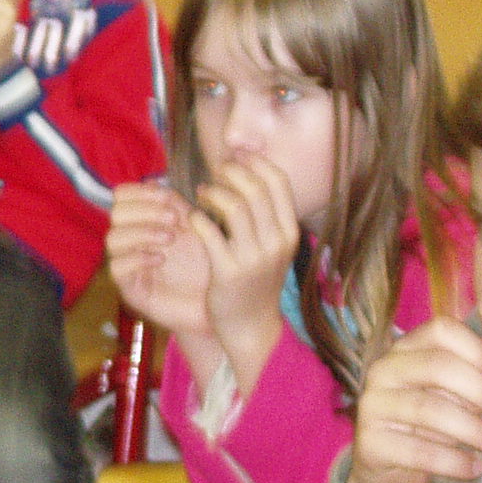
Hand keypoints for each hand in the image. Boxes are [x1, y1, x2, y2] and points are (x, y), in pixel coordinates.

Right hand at [107, 180, 215, 339]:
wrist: (217, 302)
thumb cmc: (208, 264)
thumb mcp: (197, 229)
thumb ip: (176, 207)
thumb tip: (153, 183)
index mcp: (145, 221)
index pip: (123, 197)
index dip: (140, 192)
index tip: (167, 197)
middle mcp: (133, 240)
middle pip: (116, 213)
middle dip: (145, 211)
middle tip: (174, 219)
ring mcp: (128, 264)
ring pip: (113, 238)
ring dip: (143, 232)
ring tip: (170, 238)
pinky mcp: (129, 288)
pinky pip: (117, 267)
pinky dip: (138, 258)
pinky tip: (161, 259)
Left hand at [191, 158, 301, 388]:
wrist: (250, 325)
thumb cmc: (256, 280)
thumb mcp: (272, 247)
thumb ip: (265, 215)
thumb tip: (246, 174)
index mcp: (289, 232)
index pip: (278, 183)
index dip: (256, 163)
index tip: (237, 157)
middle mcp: (276, 242)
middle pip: (255, 190)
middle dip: (231, 173)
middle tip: (215, 172)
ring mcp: (253, 258)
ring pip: (234, 207)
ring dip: (213, 192)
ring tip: (202, 192)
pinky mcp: (228, 272)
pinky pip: (210, 233)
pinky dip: (197, 219)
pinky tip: (192, 217)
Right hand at [345, 317, 481, 482]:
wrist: (390, 471)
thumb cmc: (433, 426)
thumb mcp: (467, 400)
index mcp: (407, 349)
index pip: (442, 330)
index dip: (478, 350)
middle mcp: (384, 370)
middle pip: (437, 366)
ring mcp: (372, 405)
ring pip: (428, 409)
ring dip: (473, 428)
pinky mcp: (370, 443)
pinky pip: (417, 450)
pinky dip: (453, 461)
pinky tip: (474, 469)